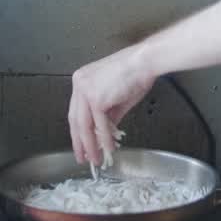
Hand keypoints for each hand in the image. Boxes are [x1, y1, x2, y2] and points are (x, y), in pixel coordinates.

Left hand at [67, 46, 154, 166]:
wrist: (145, 62)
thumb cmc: (136, 72)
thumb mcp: (117, 96)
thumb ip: (108, 115)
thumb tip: (105, 132)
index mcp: (82, 80)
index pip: (76, 111)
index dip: (78, 130)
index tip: (81, 143)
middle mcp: (80, 84)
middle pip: (75, 120)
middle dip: (79, 142)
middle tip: (83, 156)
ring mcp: (86, 91)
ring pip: (84, 125)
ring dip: (90, 145)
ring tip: (95, 158)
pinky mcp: (96, 99)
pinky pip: (99, 125)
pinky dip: (105, 139)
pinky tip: (108, 148)